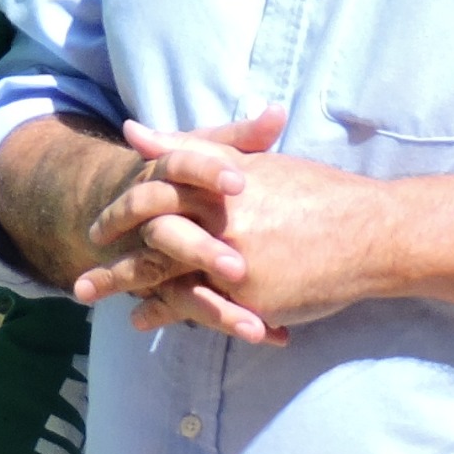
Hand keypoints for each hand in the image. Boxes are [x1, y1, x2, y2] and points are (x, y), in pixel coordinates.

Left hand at [79, 113, 399, 341]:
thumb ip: (195, 149)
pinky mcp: (250, 294)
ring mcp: (234, 260)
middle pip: (151, 239)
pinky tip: (146, 320)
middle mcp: (221, 219)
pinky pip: (199, 308)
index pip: (155, 190)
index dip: (123, 208)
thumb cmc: (317, 193)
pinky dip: (169, 313)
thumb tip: (136, 133)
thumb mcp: (254, 164)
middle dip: (114, 261)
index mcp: (220, 182)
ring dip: (128, 291)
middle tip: (82, 279)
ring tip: (96, 300)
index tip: (99, 224)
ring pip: (168, 278)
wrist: (371, 233)